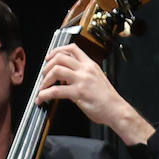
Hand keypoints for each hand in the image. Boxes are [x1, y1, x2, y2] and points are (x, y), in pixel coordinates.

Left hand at [35, 45, 153, 143]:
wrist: (116, 109)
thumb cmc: (107, 99)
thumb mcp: (96, 79)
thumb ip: (83, 75)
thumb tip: (67, 78)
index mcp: (90, 65)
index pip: (72, 49)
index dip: (57, 51)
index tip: (49, 58)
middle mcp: (85, 69)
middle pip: (61, 57)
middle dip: (47, 66)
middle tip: (44, 75)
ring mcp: (82, 80)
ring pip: (56, 70)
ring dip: (45, 79)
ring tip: (43, 87)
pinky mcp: (78, 92)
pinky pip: (56, 91)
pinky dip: (44, 94)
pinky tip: (42, 98)